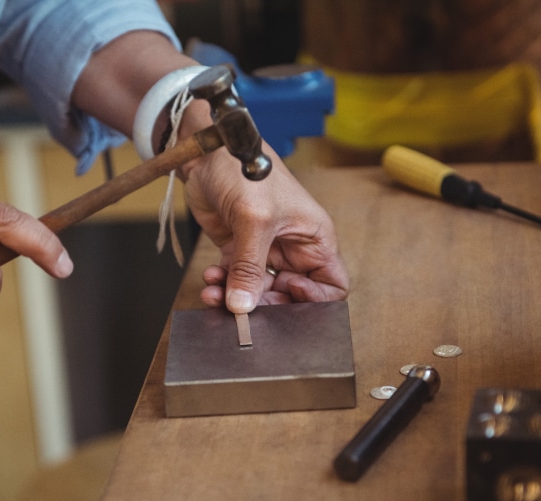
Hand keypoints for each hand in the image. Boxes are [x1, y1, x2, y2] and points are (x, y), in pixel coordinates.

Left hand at [181, 145, 349, 312]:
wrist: (206, 152)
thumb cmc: (245, 169)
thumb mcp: (253, 220)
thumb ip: (249, 267)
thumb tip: (243, 307)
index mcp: (314, 238)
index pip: (333, 284)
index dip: (315, 299)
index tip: (287, 293)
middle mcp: (294, 248)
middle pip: (291, 296)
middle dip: (267, 305)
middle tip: (243, 307)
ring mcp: (264, 251)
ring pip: (258, 292)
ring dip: (236, 297)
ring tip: (214, 293)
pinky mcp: (238, 250)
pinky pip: (234, 281)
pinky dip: (221, 286)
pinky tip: (210, 279)